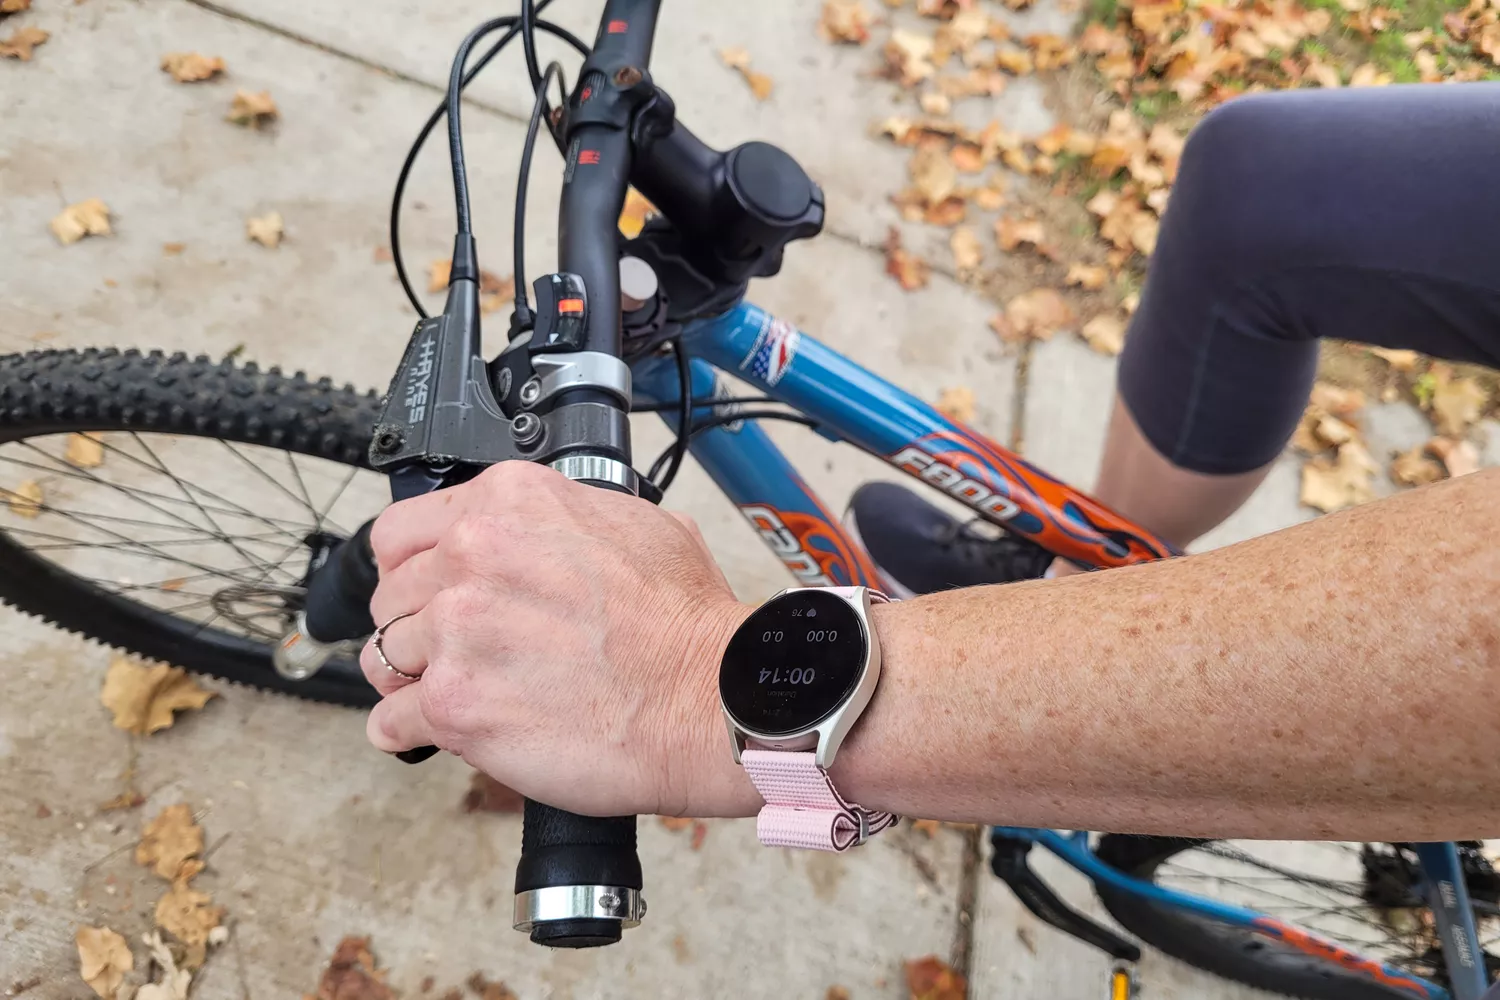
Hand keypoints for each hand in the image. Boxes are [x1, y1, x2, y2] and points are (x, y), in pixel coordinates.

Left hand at [359, 461, 758, 817]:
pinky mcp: (455, 704)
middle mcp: (473, 555)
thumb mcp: (634, 523)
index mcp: (509, 503)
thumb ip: (561, 521)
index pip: (402, 531)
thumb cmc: (686, 623)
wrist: (710, 697)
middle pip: (391, 596)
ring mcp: (457, 630)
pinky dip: (408, 732)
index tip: (430, 594)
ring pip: (383, 658)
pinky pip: (390, 721)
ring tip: (454, 693)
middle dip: (417, 626)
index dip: (415, 569)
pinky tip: (435, 732)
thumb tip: (540, 536)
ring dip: (411, 679)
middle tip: (457, 652)